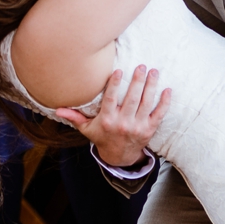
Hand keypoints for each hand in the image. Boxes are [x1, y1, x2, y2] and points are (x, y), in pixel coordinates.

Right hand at [55, 65, 169, 167]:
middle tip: (141, 66)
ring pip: (146, 104)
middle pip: (131, 100)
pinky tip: (167, 90)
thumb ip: (75, 117)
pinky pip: (159, 114)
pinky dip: (164, 103)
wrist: (120, 157)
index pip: (111, 100)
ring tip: (153, 72)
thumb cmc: (102, 137)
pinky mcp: (149, 129)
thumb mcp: (87, 129)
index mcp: (107, 121)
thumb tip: (57, 109)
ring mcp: (138, 127)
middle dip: (137, 82)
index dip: (114, 85)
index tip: (119, 71)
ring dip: (151, 87)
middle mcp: (123, 124)